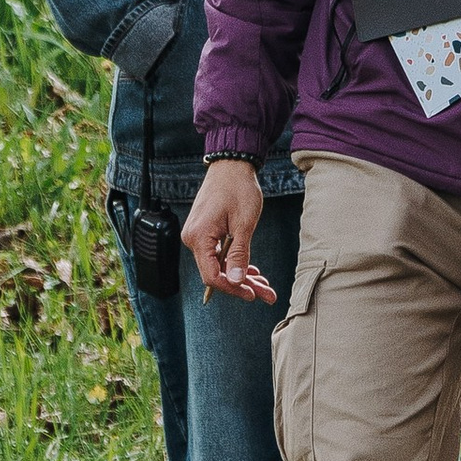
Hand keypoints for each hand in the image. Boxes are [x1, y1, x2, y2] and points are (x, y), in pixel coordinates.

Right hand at [181, 159, 275, 302]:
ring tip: (265, 285)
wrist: (231, 165)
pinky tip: (252, 270)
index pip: (212, 275)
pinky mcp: (205, 233)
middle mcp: (193, 239)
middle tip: (267, 294)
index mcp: (199, 238)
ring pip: (220, 265)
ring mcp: (198, 236)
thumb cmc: (238, 189)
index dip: (232, 288)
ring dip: (242, 275)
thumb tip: (236, 281)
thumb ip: (239, 254)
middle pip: (217, 272)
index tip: (253, 294)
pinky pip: (218, 254)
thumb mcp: (244, 223)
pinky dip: (235, 262)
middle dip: (243, 284)